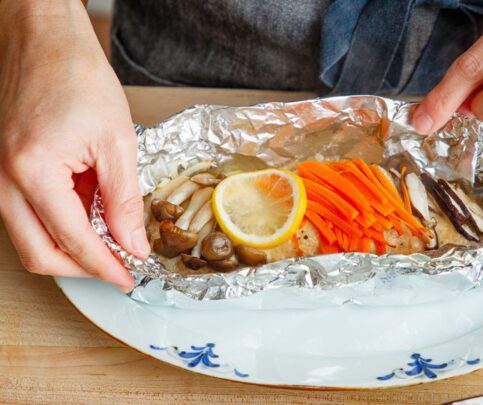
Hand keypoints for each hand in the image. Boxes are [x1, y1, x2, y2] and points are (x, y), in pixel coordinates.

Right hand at [0, 1, 144, 290]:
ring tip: (111, 239)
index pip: (70, 240)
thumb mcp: (118, 142)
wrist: (45, 42)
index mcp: (32, 171)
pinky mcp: (2, 169)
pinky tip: (90, 212)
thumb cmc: (77, 77)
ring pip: (27, 236)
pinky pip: (25, 212)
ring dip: (68, 246)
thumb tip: (131, 244)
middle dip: (80, 268)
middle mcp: (3, 178)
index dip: (103, 266)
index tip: (128, 277)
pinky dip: (57, 222)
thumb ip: (123, 200)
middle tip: (118, 270)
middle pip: (37, 252)